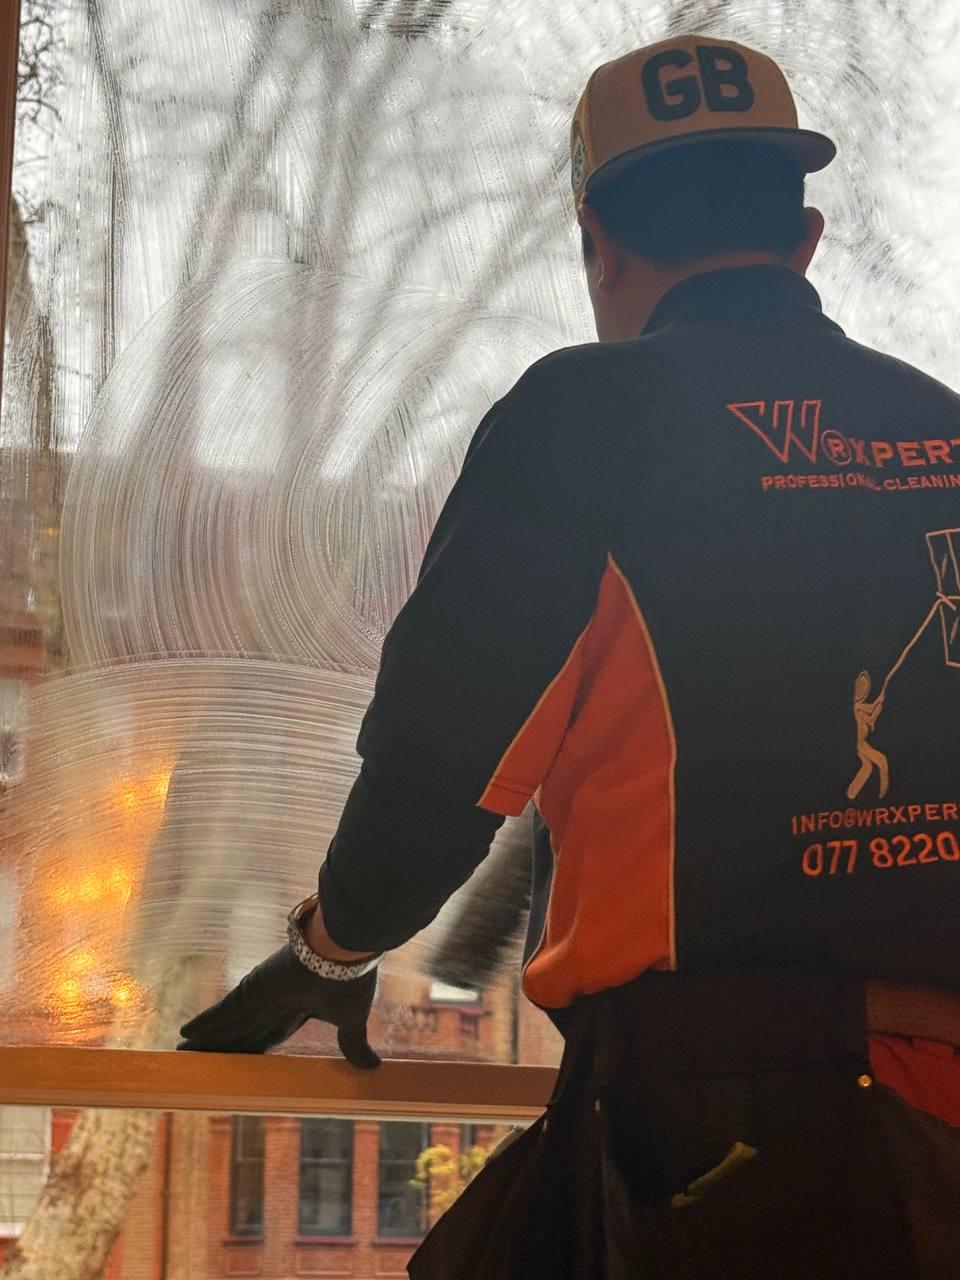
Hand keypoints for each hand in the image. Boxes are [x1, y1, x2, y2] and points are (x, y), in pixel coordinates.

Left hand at [177, 944, 380, 1068]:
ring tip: (182, 1055)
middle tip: (200, 1063)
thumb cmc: (351, 983)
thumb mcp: (352, 1021)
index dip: (252, 1051)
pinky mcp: (251, 990)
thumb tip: (374, 1068)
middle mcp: (276, 1002)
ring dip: (205, 1040)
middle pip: (243, 1032)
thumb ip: (353, 1044)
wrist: (344, 954)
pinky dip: (204, 1022)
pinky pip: (222, 1010)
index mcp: (299, 1009)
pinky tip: (185, 1033)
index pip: (269, 1035)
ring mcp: (261, 995)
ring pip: (228, 1025)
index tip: (238, 1066)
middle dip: (222, 1048)